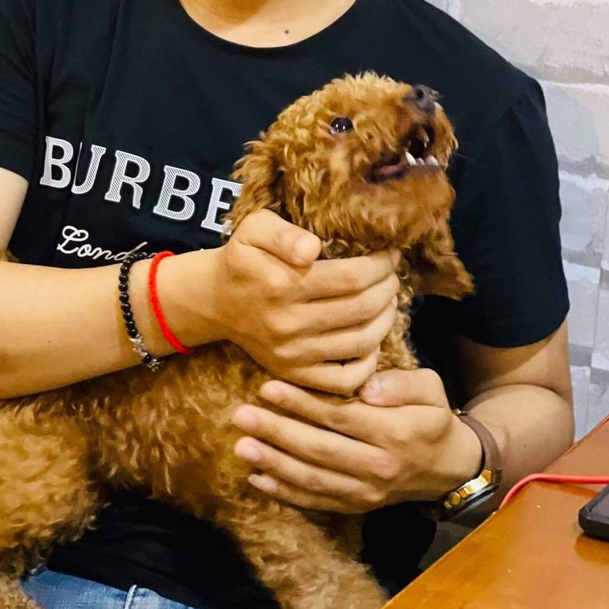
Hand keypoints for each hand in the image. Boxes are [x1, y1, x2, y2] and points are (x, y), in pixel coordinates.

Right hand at [208, 209, 400, 395]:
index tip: (391, 254)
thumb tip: (313, 249)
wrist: (216, 301)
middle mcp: (288, 323)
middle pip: (361, 309)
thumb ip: (284, 234)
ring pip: (360, 342)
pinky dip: (369, 362)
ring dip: (385, 320)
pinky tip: (371, 339)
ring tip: (388, 301)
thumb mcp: (255, 229)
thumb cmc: (243, 259)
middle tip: (392, 275)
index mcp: (281, 285)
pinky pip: (344, 379)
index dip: (380, 266)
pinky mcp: (293, 373)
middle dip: (387, 289)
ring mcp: (292, 354)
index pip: (351, 277)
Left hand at [231, 367, 482, 512]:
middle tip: (242, 416)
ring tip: (242, 446)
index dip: (302, 404)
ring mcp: (366, 492)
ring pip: (313, 480)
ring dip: (273, 464)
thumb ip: (401, 384)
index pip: (339, 417)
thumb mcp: (431, 388)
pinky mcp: (358, 506)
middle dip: (276, 433)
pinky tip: (258, 479)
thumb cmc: (432, 417)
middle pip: (319, 450)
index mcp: (395, 433)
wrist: (449, 468)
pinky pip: (317, 503)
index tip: (268, 388)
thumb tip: (367, 387)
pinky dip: (285, 493)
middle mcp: (378, 467)